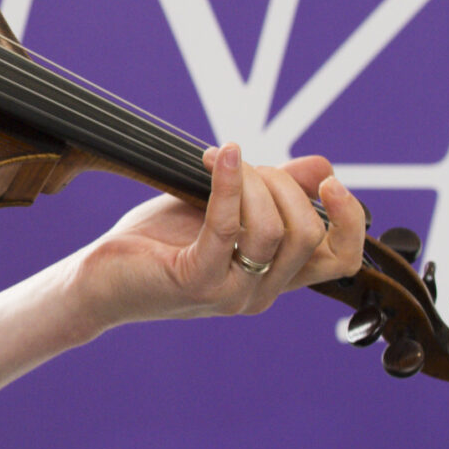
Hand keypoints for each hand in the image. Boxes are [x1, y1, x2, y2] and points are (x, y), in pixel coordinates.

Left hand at [69, 144, 365, 332]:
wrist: (97, 280)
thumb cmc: (156, 243)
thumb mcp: (222, 209)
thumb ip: (271, 192)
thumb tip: (324, 166)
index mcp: (274, 277)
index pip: (342, 260)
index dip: (352, 221)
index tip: (332, 183)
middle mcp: (260, 292)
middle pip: (309, 233)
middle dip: (284, 184)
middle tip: (244, 163)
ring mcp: (231, 292)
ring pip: (274, 230)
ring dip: (253, 182)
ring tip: (219, 160)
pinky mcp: (196, 282)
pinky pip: (227, 228)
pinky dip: (229, 185)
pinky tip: (220, 157)